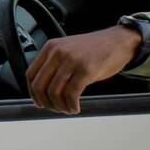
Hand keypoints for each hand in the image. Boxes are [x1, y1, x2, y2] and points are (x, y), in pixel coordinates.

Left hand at [25, 25, 141, 114]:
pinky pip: (72, 94)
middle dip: (46, 102)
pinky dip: (72, 105)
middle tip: (55, 109)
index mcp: (50, 47)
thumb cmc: (94, 49)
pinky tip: (76, 107)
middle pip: (40, 85)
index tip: (39, 102)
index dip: (33, 93)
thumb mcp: (68, 50)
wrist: (118, 40)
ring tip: (68, 109)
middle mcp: (58, 52)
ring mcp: (72, 60)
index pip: (30, 74)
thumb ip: (54, 65)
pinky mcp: (86, 69)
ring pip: (54, 92)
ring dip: (60, 106)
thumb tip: (43, 91)